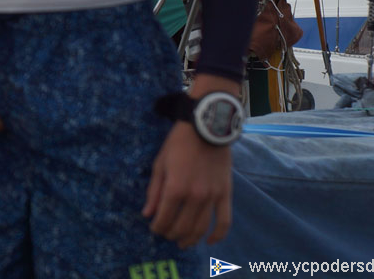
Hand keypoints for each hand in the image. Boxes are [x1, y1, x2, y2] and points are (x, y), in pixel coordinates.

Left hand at [142, 78, 237, 247]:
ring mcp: (212, 197)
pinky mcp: (226, 194)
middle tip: (167, 235)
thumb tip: (147, 214)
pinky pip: (225, 220)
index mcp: (175, 188)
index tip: (154, 229)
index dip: (158, 227)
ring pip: (202, 228)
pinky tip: (210, 242)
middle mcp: (195, 197)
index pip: (164, 218)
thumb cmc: (178, 144)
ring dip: (191, 239)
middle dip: (172, 234)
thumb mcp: (159, 164)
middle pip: (182, 227)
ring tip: (183, 243)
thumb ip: (153, 191)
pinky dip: (218, 235)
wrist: (206, 129)